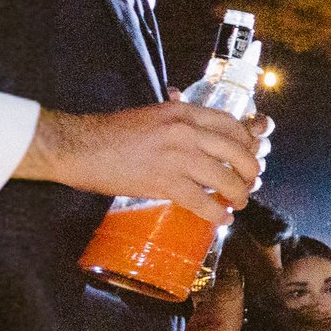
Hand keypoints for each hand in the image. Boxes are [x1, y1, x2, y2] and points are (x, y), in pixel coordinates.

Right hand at [17, 101, 262, 221]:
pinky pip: (202, 201)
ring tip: (239, 202)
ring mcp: (178, 158)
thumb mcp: (153, 114)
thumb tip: (195, 123)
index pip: (232, 125)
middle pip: (238, 152)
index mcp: (185, 112)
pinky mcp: (165, 183)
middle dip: (251, 171)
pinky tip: (223, 219)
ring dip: (239, 194)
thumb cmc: (112, 132)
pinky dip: (217, 213)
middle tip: (250, 182)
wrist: (80, 147)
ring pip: (226, 178)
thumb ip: (178, 118)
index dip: (247, 142)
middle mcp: (187, 132)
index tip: (249, 154)